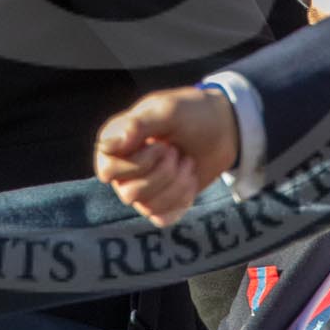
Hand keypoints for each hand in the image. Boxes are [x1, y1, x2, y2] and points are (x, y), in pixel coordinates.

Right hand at [93, 87, 237, 226]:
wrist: (222, 129)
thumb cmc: (190, 114)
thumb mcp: (167, 111)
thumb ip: (137, 125)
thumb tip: (106, 146)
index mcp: (115, 144)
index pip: (107, 170)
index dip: (136, 163)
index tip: (159, 144)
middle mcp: (122, 169)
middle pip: (129, 193)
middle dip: (162, 173)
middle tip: (175, 151)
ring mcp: (140, 188)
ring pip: (147, 207)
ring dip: (176, 184)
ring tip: (187, 161)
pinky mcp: (160, 204)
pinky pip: (161, 218)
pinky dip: (181, 200)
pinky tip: (189, 179)